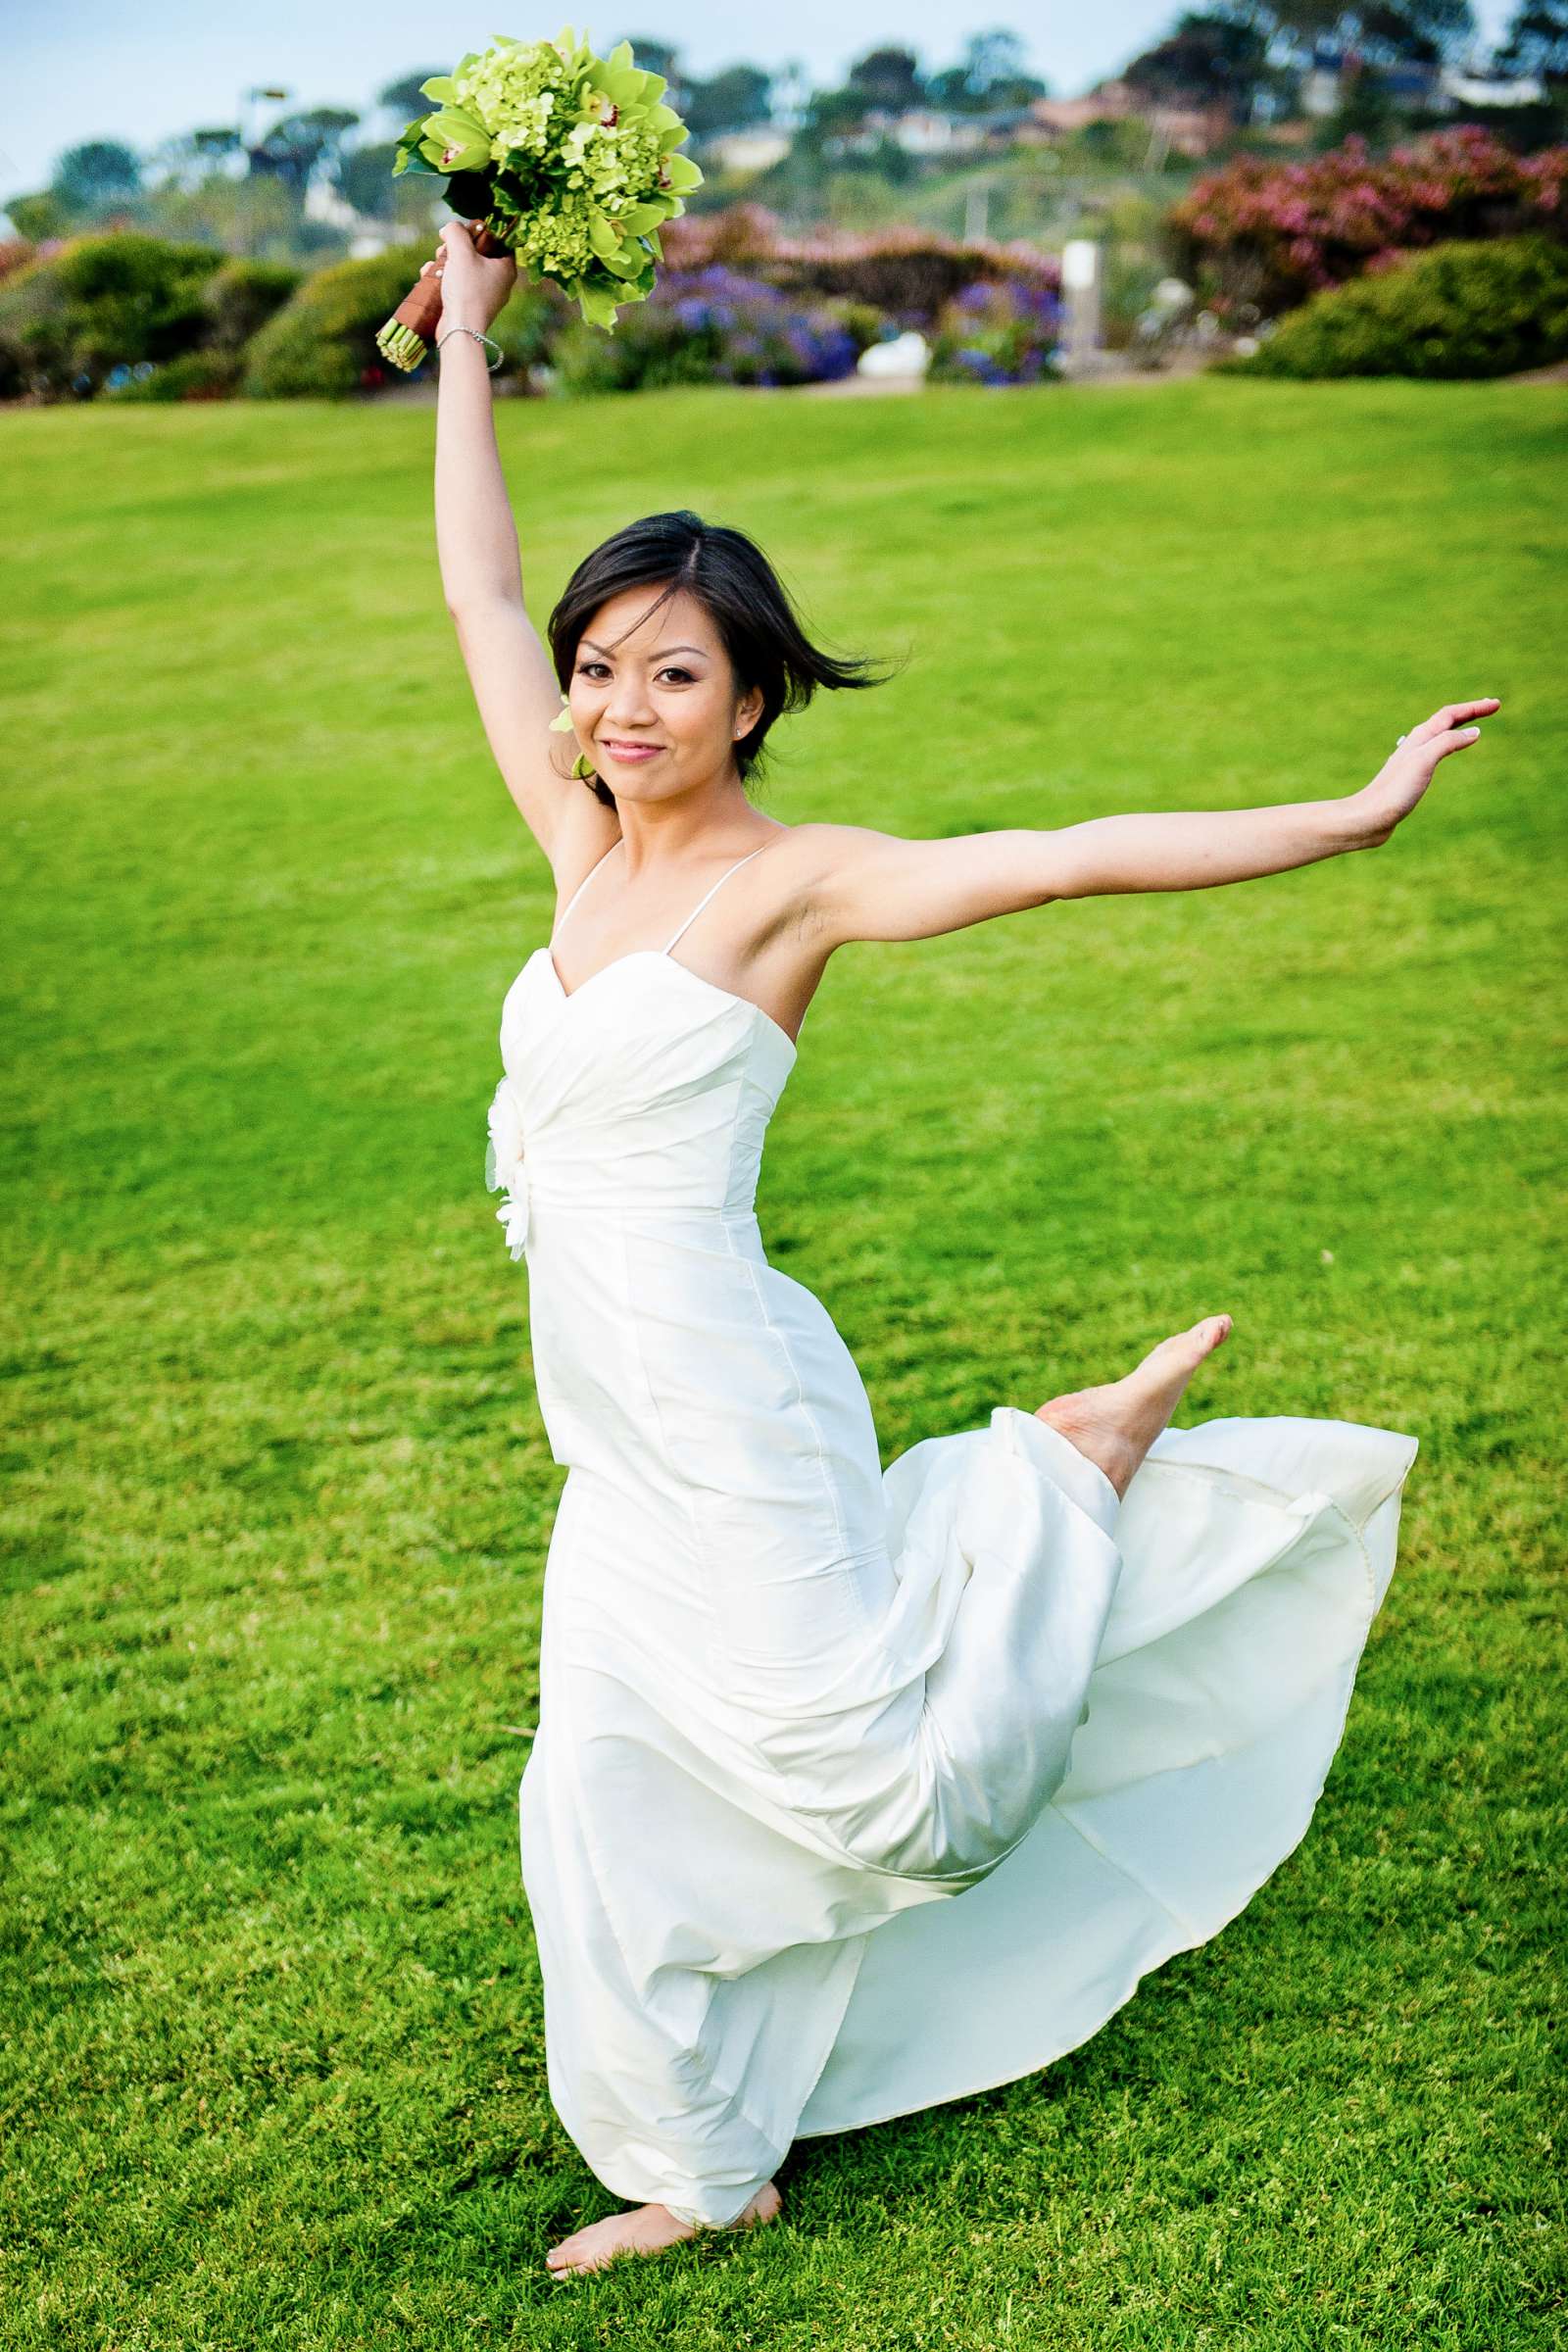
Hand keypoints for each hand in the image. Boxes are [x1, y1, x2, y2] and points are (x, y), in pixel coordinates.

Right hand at [425, 218, 517, 333]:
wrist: (459, 330)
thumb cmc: (466, 290)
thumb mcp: (461, 252)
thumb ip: (456, 232)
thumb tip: (450, 228)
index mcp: (506, 268)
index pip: (498, 240)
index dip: (479, 231)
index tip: (463, 232)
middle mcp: (499, 282)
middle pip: (476, 252)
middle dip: (456, 248)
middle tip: (445, 250)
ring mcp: (484, 295)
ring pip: (463, 267)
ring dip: (445, 262)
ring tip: (435, 266)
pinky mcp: (469, 306)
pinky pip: (457, 284)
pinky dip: (443, 279)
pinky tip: (430, 277)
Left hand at [1342, 699, 1500, 846]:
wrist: (1369, 817)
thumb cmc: (1395, 791)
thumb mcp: (1424, 761)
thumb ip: (1447, 743)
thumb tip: (1474, 731)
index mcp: (1420, 738)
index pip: (1451, 714)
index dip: (1474, 707)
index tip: (1496, 704)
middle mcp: (1415, 745)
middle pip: (1446, 721)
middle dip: (1469, 713)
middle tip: (1492, 707)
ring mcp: (1412, 760)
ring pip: (1439, 736)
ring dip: (1458, 727)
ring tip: (1473, 725)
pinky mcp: (1410, 777)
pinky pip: (1434, 752)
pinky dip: (1447, 745)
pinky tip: (1444, 751)